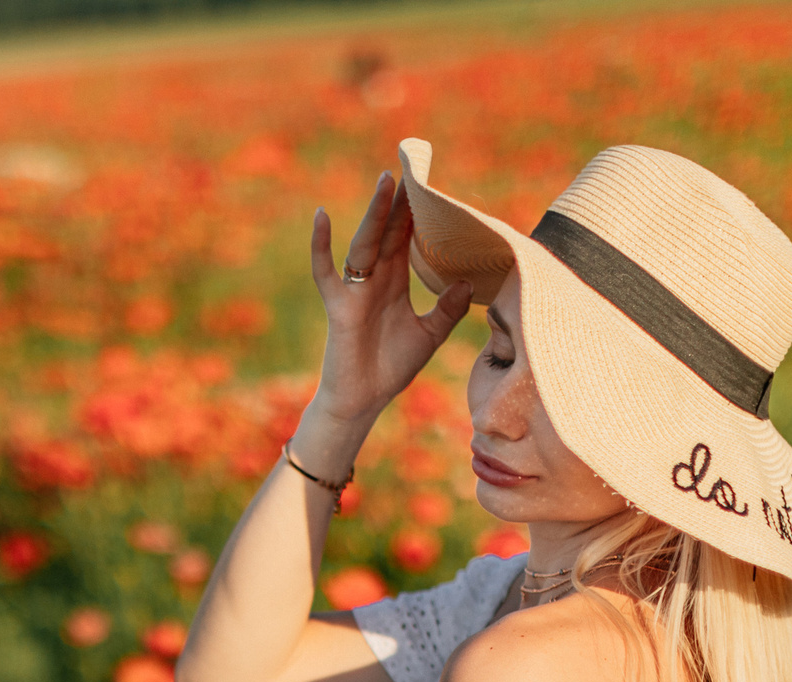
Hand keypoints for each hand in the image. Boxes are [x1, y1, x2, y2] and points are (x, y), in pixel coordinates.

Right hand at [305, 171, 473, 430]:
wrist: (363, 400)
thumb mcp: (429, 335)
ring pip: (364, 243)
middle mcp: (374, 280)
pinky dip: (321, 245)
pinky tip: (321, 216)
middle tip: (407, 172)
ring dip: (374, 213)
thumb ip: (447, 309)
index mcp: (395, 283)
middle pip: (387, 233)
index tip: (426, 186)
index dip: (415, 215)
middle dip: (397, 204)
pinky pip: (325, 270)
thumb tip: (469, 283)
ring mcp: (354, 290)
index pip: (406, 240)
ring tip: (385, 183)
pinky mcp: (338, 305)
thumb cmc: (391, 368)